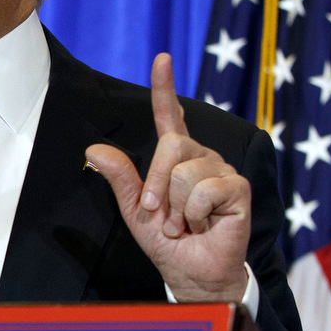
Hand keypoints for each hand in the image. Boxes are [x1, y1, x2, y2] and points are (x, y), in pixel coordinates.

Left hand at [85, 54, 249, 301]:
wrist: (193, 272)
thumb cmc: (168, 241)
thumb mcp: (136, 209)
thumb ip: (120, 178)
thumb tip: (93, 149)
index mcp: (176, 158)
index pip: (169, 116)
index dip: (164, 87)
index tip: (161, 58)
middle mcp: (200, 157)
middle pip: (170, 146)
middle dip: (157, 186)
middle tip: (162, 216)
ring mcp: (221, 170)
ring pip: (185, 174)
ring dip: (177, 209)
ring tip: (187, 224)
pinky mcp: (238, 189)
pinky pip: (204, 191)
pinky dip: (195, 215)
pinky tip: (204, 225)